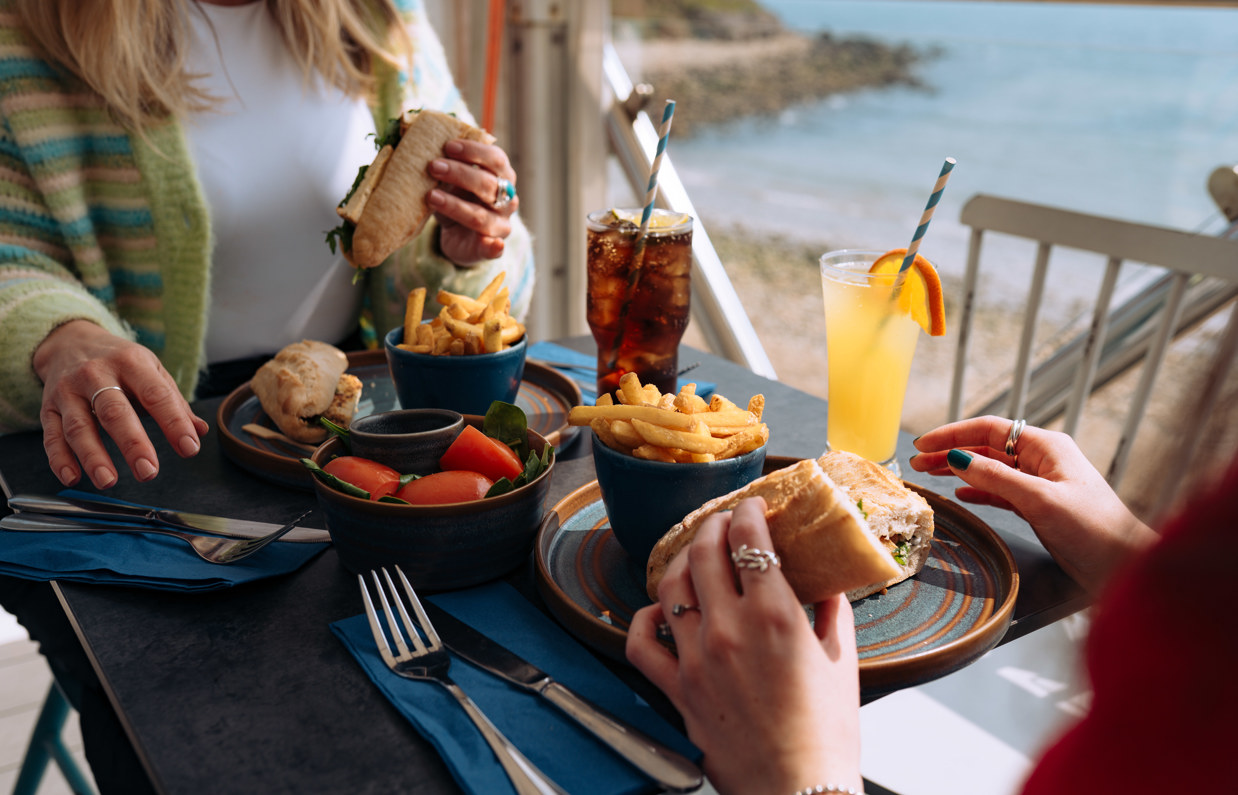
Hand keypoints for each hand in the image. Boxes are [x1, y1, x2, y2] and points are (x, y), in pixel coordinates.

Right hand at [33, 320, 209, 488]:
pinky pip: (52, 436)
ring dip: (93, 457)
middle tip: (149, 472)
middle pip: (114, 412)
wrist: (70, 341)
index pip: (156, 394)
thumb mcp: (151, 370)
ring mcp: (68, 391)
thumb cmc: (119, 362)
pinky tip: (73, 478)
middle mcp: (96, 374)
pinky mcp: (47, 407)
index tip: (189, 448)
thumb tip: (200, 431)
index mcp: (131, 362)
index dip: (174, 423)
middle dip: (132, 444)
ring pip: (80, 427)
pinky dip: (60, 459)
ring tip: (109, 481)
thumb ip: (174, 402)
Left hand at [426, 139, 516, 264]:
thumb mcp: (452, 180)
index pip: (495, 159)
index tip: (447, 146)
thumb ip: (446, 165)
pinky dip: (494, 246)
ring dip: (456, 206)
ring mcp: (501, 225)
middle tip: (432, 166)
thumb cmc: (457, 198)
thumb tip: (419, 142)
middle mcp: (507, 199)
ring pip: (482, 215)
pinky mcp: (492, 248)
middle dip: (460, 174)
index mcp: (502, 176)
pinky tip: (494, 244)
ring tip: (431, 196)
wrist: (459, 235)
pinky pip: (496, 248)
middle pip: (488, 184)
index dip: (473, 151)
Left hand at [626, 498, 862, 794]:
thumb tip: (829, 585)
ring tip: (694, 557)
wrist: (797, 790)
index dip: (748, 513)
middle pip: (704, 552)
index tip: (753, 507)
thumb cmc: (825, 734)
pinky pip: (642, 643)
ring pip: (671, 586)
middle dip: (713, 526)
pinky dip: (645, 619)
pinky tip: (659, 610)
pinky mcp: (678, 689)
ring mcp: (697, 658)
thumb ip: (833, 613)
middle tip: (723, 523)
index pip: (750, 540)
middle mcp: (729, 629)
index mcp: (775, 616)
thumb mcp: (842, 662)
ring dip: (681, 562)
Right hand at [909, 415, 1156, 591]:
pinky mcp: (1040, 507)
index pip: (990, 429)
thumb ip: (996, 478)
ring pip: (991, 469)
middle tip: (918, 463)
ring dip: (960, 470)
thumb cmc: (1093, 529)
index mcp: (1046, 447)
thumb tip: (957, 459)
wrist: (1124, 565)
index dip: (953, 435)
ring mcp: (1042, 483)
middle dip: (951, 452)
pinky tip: (961, 494)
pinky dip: (978, 491)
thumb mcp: (1040, 499)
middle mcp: (1043, 460)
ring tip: (930, 475)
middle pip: (987, 447)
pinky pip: (1001, 491)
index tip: (923, 445)